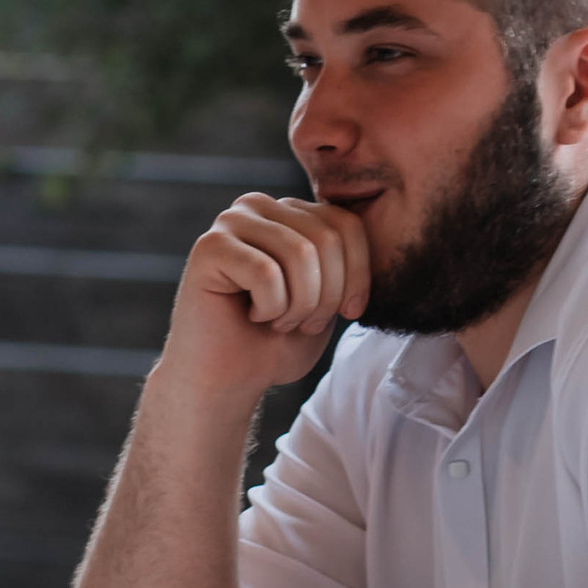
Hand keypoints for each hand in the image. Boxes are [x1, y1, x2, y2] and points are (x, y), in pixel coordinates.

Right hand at [157, 193, 373, 402]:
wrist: (229, 381)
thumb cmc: (277, 343)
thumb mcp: (329, 297)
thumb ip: (345, 259)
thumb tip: (378, 233)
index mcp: (289, 212)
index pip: (347, 225)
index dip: (358, 276)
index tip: (346, 313)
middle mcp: (257, 206)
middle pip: (326, 238)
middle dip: (327, 295)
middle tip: (304, 324)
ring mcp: (230, 222)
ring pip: (299, 253)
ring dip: (300, 305)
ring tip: (278, 321)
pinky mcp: (209, 248)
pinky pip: (266, 273)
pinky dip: (271, 308)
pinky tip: (251, 316)